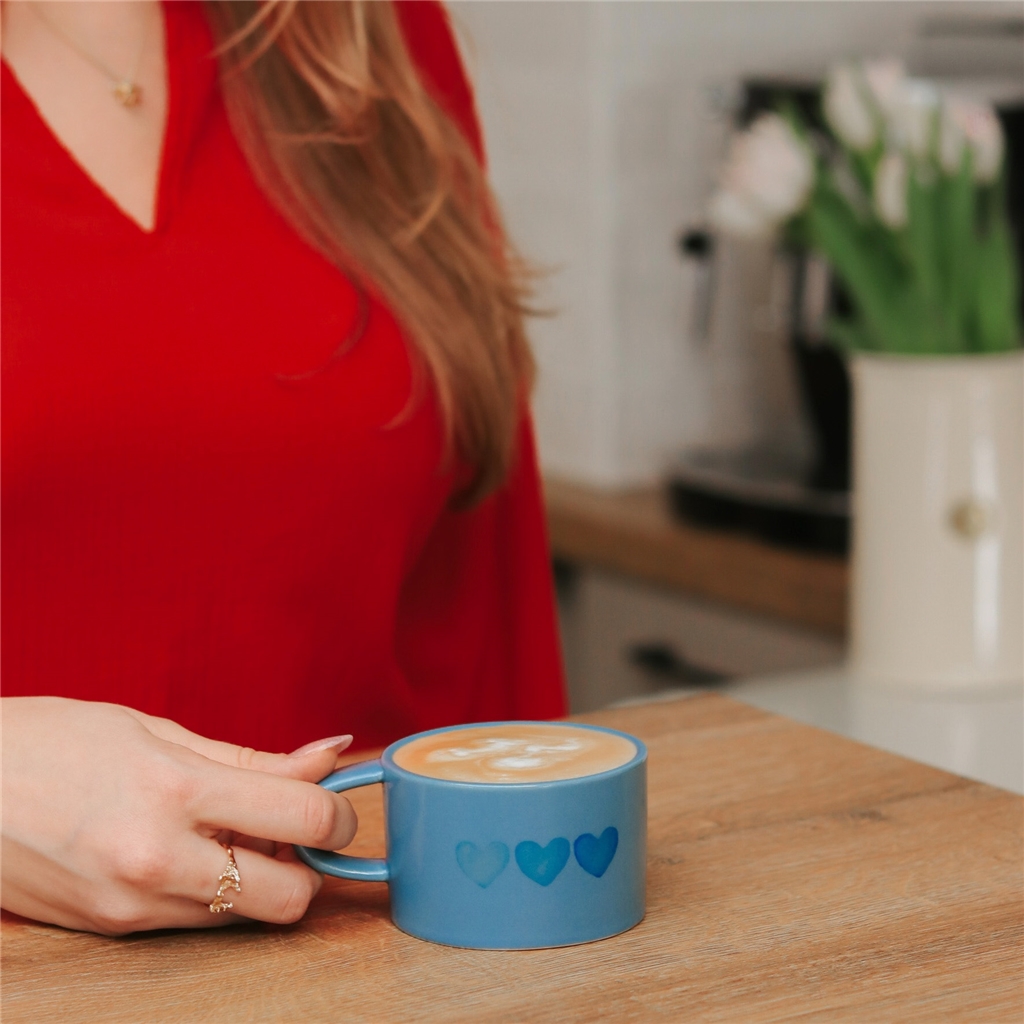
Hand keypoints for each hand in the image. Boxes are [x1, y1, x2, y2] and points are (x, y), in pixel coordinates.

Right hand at [1, 697, 356, 934]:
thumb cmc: (52, 740)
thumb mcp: (156, 731)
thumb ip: (250, 758)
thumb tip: (329, 757)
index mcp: (175, 789)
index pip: (305, 817)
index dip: (341, 814)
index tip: (338, 804)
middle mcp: (157, 859)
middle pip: (291, 895)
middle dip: (309, 865)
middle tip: (289, 829)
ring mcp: (132, 905)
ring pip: (245, 916)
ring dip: (261, 880)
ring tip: (227, 833)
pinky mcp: (111, 931)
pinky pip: (196, 922)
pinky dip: (213, 893)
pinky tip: (188, 852)